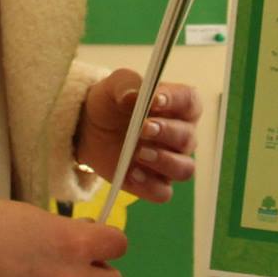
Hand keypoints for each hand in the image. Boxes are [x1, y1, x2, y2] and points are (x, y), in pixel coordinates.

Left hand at [74, 70, 202, 202]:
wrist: (88, 127)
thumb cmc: (111, 102)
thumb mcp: (114, 85)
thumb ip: (126, 84)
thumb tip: (134, 95)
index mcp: (178, 106)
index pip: (190, 101)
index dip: (176, 101)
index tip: (155, 100)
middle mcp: (180, 135)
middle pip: (188, 138)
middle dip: (167, 133)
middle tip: (143, 128)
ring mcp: (169, 162)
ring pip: (185, 169)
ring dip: (165, 162)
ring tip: (140, 153)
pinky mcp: (153, 183)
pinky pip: (163, 192)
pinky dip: (150, 185)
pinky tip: (133, 173)